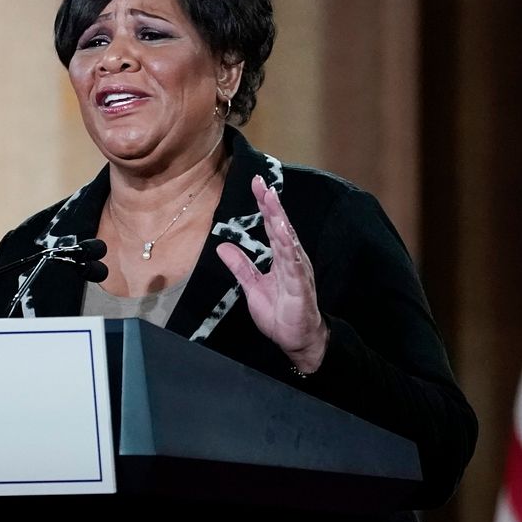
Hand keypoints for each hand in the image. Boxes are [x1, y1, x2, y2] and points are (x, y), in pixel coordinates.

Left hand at [216, 175, 327, 373]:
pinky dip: (289, 247)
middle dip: (271, 204)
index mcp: (281, 258)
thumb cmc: (280, 313)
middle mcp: (292, 259)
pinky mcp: (300, 287)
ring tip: (271, 199)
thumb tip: (222, 246)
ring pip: (288, 240)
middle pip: (280, 226)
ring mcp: (297, 272)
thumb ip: (241, 266)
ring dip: (279, 219)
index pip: (272, 226)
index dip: (264, 205)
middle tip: (261, 182)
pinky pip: (294, 265)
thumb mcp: (252, 287)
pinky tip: (284, 233)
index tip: (256, 183)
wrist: (297, 340)